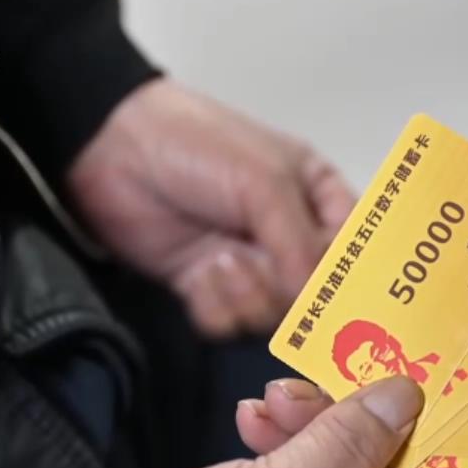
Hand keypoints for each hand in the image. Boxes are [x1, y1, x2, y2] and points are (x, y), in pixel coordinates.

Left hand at [67, 78, 355, 337]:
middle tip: (259, 266)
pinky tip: (198, 275)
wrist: (111, 148)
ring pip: (273, 315)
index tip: (343, 300)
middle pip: (317, 296)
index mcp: (319, 198)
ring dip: (247, 295)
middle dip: (287, 290)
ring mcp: (249, 266)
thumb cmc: (197, 144)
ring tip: (219, 261)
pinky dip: (216, 306)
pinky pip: (230, 323)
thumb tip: (322, 298)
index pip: (357, 252)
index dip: (353, 280)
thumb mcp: (264, 182)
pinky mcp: (207, 288)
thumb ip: (301, 243)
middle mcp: (290, 236)